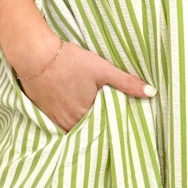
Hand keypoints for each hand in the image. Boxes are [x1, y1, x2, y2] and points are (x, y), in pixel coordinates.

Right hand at [13, 39, 154, 133]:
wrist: (36, 56)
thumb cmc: (70, 61)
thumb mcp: (102, 69)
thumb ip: (126, 82)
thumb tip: (151, 93)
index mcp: (87, 114)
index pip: (105, 129)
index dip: (113, 128)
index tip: (121, 127)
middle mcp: (70, 122)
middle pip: (89, 132)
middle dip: (99, 130)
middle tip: (109, 125)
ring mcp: (55, 120)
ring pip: (74, 130)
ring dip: (83, 128)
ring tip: (93, 122)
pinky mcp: (44, 114)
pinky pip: (60, 126)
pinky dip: (68, 123)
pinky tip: (73, 115)